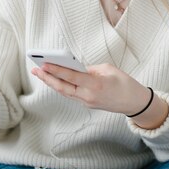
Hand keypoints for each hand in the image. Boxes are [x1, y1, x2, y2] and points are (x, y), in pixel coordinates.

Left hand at [31, 60, 150, 115]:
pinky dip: (61, 86)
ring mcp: (87, 102)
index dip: (56, 70)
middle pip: (62, 87)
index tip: (44, 64)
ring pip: (64, 92)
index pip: (71, 77)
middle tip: (35, 68)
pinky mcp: (87, 104)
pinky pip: (71, 94)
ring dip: (51, 82)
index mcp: (95, 85)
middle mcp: (88, 96)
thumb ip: (89, 69)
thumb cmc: (124, 83)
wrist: (134, 102)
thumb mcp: (108, 69)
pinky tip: (54, 79)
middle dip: (47, 78)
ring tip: (40, 73)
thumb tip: (75, 69)